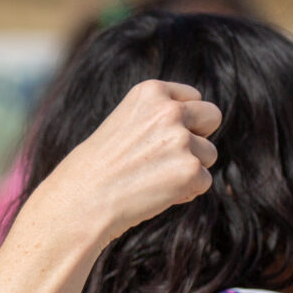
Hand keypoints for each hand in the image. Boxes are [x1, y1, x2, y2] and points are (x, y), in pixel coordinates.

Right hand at [26, 79, 219, 245]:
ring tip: (153, 179)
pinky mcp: (189, 171)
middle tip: (171, 156)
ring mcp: (181, 140)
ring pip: (209, 154)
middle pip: (212, 116)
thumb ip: (158, 118)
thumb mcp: (125, 123)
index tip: (162, 137)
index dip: (183, 119)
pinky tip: (155, 194)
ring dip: (189, 168)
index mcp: (151, 91)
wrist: (80, 201)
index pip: (193, 96)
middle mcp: (169, 110)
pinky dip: (186, 192)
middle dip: (200, 136)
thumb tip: (195, 131)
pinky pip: (204, 182)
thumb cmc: (96, 168)